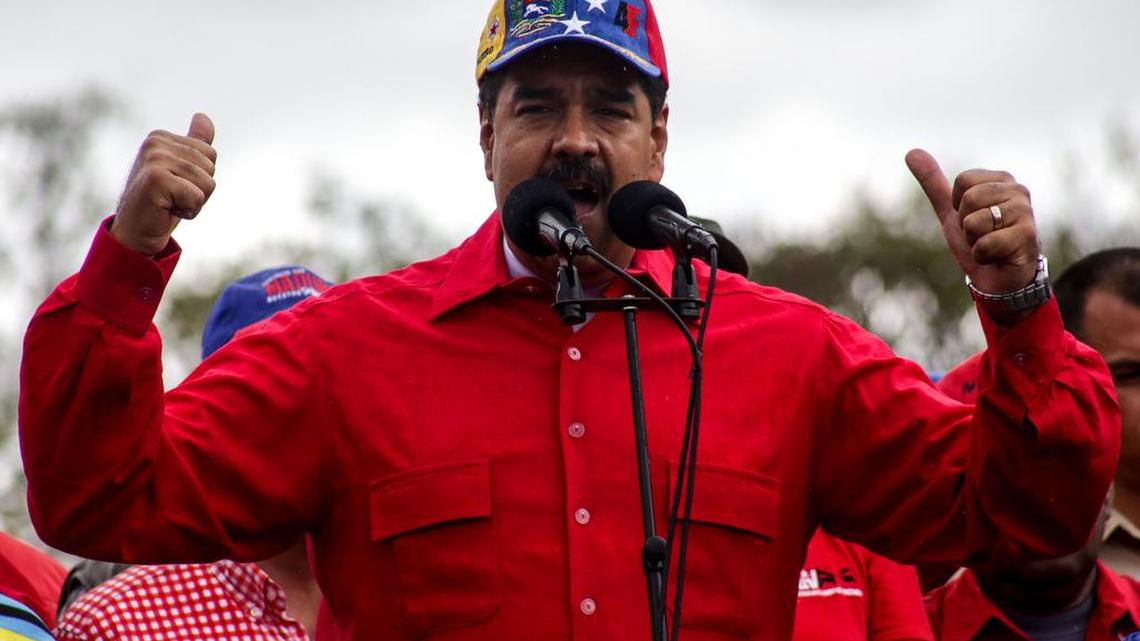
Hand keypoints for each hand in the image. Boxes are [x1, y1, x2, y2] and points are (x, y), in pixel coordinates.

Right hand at [110, 113, 216, 254]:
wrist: (135, 233)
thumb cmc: (161, 203)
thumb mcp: (180, 171)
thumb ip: (193, 145)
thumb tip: (203, 116)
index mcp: (161, 137)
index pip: (210, 153)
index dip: (201, 177)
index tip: (176, 185)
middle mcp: (155, 143)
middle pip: (211, 167)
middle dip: (199, 190)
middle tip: (173, 197)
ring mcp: (154, 159)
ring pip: (207, 183)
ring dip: (194, 202)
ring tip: (169, 204)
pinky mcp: (156, 179)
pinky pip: (197, 197)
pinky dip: (189, 211)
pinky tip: (167, 211)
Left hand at [906, 149, 1038, 294]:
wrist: (997, 278)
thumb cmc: (977, 240)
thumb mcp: (951, 210)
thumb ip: (933, 182)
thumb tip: (911, 152)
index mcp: (1001, 179)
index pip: (962, 181)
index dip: (958, 205)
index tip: (971, 217)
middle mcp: (1018, 191)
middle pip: (968, 199)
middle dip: (966, 224)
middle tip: (981, 234)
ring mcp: (1025, 213)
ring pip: (975, 222)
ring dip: (974, 241)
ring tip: (989, 245)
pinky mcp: (1027, 237)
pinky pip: (985, 244)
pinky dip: (983, 255)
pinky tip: (997, 257)